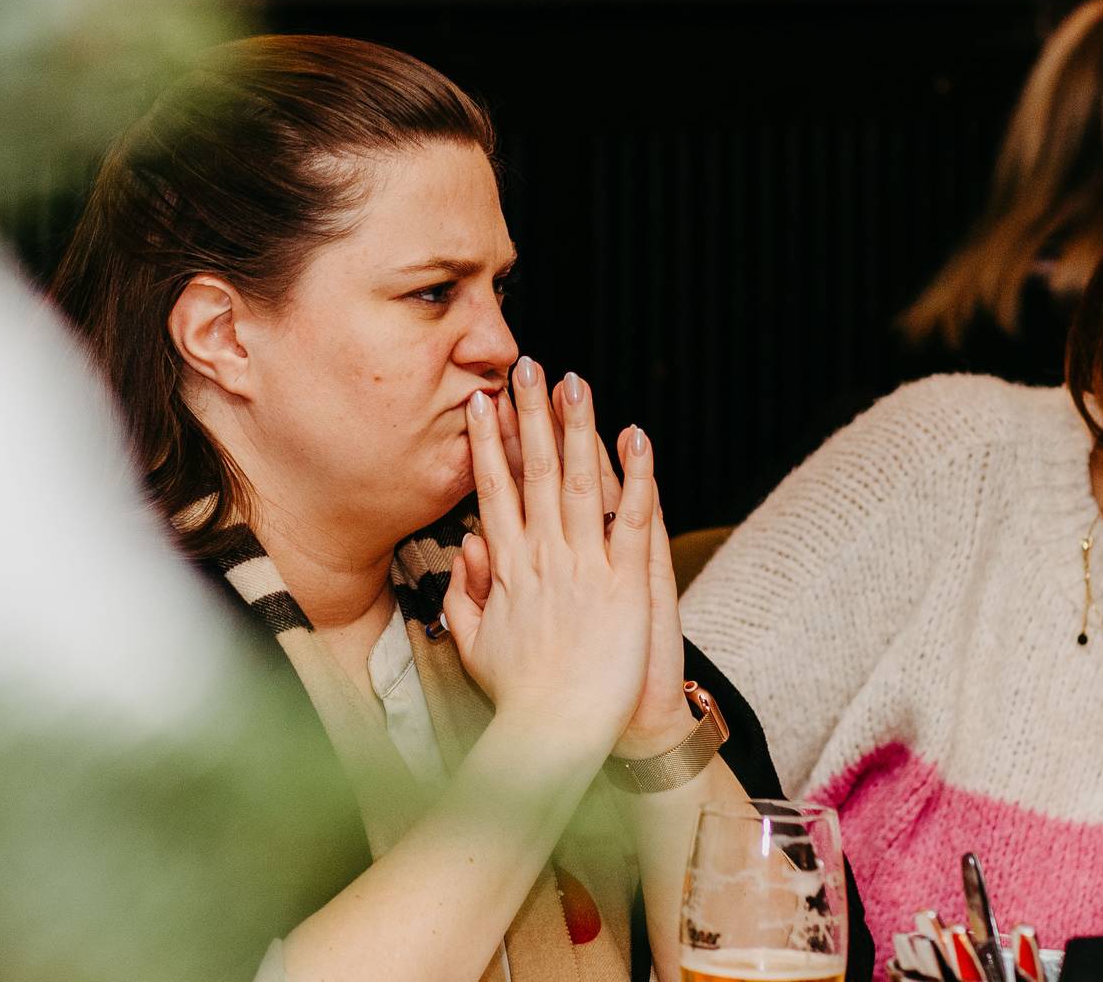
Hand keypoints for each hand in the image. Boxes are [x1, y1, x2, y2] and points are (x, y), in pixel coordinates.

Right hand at [440, 357, 655, 757]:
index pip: (494, 493)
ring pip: (578, 481)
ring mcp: (583, 567)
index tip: (479, 404)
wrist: (554, 735)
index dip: (487, 446)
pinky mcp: (625, 583)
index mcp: (507, 570)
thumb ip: (465, 594)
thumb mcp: (474, 645)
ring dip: (576, 427)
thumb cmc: (518, 700)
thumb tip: (466, 546)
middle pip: (532, 472)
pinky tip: (637, 435)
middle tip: (524, 366)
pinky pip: (632, 517)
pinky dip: (636, 475)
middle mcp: (542, 558)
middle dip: (527, 416)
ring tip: (573, 380)